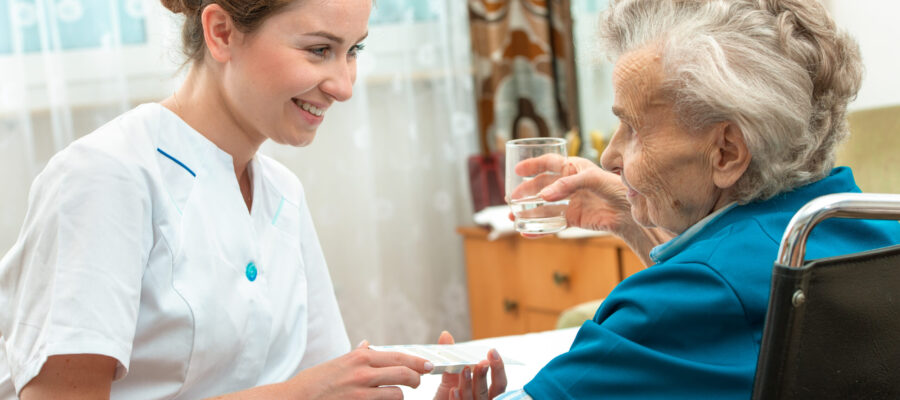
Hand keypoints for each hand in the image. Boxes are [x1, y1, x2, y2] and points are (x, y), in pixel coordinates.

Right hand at [287, 340, 433, 399]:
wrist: (294, 399)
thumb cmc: (314, 383)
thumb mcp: (337, 363)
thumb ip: (356, 356)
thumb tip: (368, 345)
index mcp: (360, 358)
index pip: (398, 356)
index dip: (417, 361)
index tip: (429, 365)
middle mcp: (363, 372)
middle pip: (405, 373)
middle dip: (416, 379)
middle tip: (418, 383)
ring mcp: (361, 392)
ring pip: (398, 394)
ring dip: (400, 397)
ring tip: (397, 397)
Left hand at [433, 331, 506, 399]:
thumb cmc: (447, 397)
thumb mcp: (449, 377)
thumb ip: (451, 359)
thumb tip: (446, 335)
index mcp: (487, 393)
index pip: (500, 383)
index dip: (498, 368)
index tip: (492, 352)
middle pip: (493, 392)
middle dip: (486, 376)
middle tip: (480, 363)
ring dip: (471, 385)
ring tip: (464, 371)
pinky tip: (454, 391)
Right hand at [510, 156, 632, 235]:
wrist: (630, 212)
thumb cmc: (615, 188)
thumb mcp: (592, 179)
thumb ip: (567, 185)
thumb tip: (543, 197)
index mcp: (574, 168)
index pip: (549, 163)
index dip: (533, 165)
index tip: (517, 170)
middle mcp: (570, 184)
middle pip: (542, 186)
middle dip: (526, 192)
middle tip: (512, 199)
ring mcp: (571, 201)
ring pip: (544, 206)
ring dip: (528, 211)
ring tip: (513, 217)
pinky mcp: (574, 218)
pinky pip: (553, 223)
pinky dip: (540, 229)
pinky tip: (527, 233)